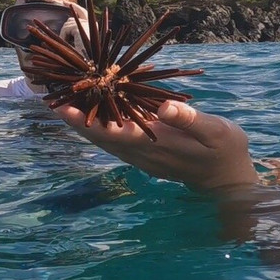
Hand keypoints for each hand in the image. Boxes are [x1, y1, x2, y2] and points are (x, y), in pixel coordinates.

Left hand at [54, 99, 258, 191]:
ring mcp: (141, 156)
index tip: (63, 107)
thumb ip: (189, 119)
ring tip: (64, 101)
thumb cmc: (225, 151)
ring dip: (84, 123)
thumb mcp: (216, 131)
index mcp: (154, 144)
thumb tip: (163, 106)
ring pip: (104, 139)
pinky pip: (115, 139)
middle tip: (52, 98)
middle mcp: (141, 153)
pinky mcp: (144, 154)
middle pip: (100, 136)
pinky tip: (94, 109)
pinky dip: (100, 125)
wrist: (228, 181)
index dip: (85, 120)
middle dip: (76, 119)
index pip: (111, 132)